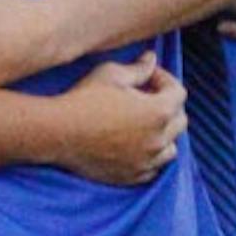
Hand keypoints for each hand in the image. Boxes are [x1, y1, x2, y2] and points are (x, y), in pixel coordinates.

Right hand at [50, 54, 186, 185]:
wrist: (56, 133)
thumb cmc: (82, 100)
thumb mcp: (111, 74)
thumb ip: (138, 68)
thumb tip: (151, 59)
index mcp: (158, 112)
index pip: (178, 92)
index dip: (164, 79)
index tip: (147, 76)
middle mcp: (158, 140)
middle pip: (180, 121)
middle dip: (167, 106)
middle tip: (145, 98)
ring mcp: (145, 161)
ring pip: (170, 148)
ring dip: (162, 135)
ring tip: (142, 125)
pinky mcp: (131, 176)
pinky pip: (152, 168)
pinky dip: (149, 157)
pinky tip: (133, 146)